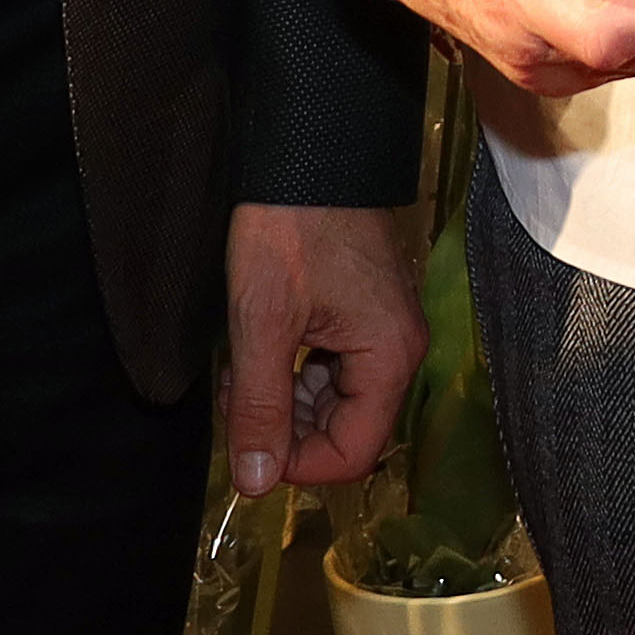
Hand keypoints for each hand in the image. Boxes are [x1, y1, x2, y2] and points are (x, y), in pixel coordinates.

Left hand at [219, 203, 420, 496]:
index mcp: (389, 357)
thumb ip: (261, 407)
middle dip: (286, 429)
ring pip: (336, 401)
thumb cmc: (288, 229)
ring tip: (239, 376)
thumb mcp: (263, 323)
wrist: (306, 150)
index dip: (297, 465)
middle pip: (347, 429)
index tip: (247, 444)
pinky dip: (294, 373)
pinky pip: (335, 368)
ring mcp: (384, 329)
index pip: (353, 453)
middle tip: (235, 399)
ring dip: (285, 403)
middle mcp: (399, 349)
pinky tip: (259, 353)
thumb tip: (256, 483)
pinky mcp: (365, 312)